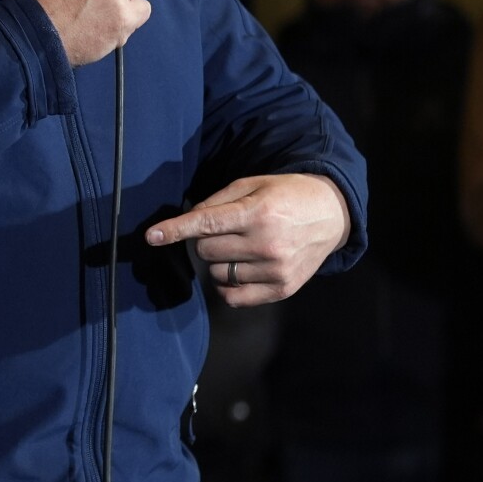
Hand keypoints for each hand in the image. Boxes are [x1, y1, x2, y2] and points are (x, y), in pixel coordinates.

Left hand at [145, 173, 350, 306]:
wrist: (331, 215)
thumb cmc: (285, 196)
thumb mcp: (252, 185)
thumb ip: (216, 202)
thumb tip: (187, 223)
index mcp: (258, 214)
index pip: (206, 224)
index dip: (175, 230)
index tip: (151, 236)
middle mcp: (267, 244)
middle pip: (205, 251)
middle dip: (205, 241)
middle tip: (226, 230)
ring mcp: (276, 270)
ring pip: (216, 274)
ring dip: (218, 262)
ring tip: (242, 246)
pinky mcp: (282, 289)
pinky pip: (233, 296)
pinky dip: (226, 285)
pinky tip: (241, 268)